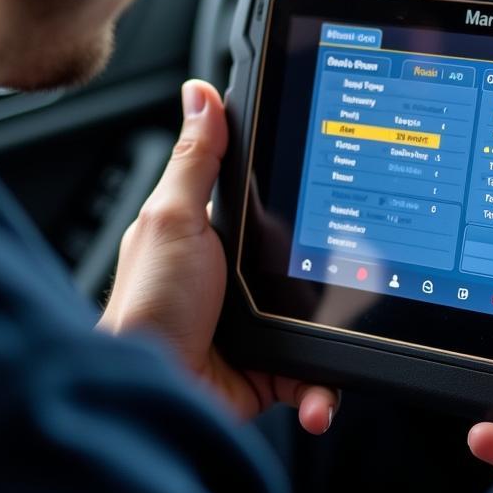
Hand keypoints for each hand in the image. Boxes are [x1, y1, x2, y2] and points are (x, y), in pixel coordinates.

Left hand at [99, 80, 339, 434]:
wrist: (150, 397)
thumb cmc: (148, 309)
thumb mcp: (173, 220)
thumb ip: (196, 161)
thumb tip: (200, 92)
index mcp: (216, 239)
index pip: (272, 208)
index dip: (301, 202)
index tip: (336, 197)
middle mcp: (241, 281)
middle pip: (308, 263)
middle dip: (332, 276)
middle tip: (344, 279)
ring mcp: (259, 327)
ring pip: (321, 321)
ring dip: (336, 337)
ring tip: (337, 344)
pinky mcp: (271, 371)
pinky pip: (314, 375)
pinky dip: (321, 391)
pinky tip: (317, 400)